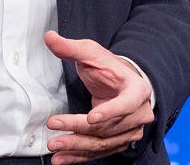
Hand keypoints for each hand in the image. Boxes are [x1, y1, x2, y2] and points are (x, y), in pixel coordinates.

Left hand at [44, 30, 153, 163]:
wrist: (122, 84)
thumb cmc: (110, 69)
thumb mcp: (92, 54)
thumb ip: (71, 48)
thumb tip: (49, 37)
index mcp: (138, 90)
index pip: (126, 104)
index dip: (110, 111)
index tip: (91, 117)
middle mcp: (139, 114)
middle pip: (108, 127)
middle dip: (79, 130)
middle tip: (56, 128)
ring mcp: (130, 131)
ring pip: (102, 143)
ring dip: (76, 147)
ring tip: (55, 145)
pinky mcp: (119, 142)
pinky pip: (99, 152)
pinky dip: (79, 157)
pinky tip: (62, 158)